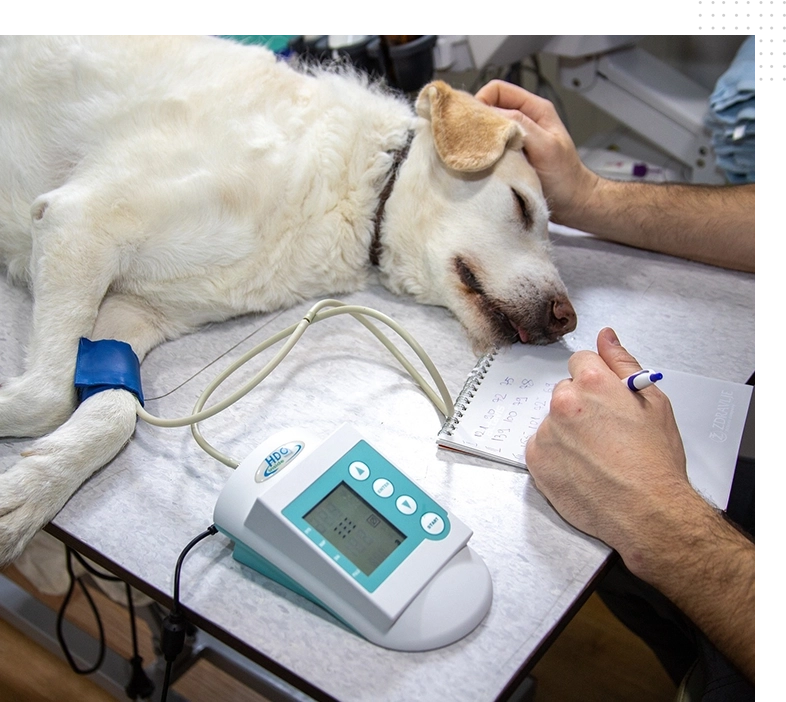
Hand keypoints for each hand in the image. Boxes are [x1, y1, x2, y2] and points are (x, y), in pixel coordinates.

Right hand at [475, 80, 599, 225]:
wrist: (572, 203)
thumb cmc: (566, 177)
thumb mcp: (546, 147)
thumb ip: (523, 126)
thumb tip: (493, 115)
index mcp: (535, 109)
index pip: (498, 90)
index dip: (481, 101)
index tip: (473, 122)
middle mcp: (524, 120)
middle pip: (490, 107)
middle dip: (477, 120)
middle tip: (470, 139)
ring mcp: (516, 137)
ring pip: (488, 128)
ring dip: (480, 139)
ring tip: (476, 152)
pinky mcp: (511, 155)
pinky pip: (491, 147)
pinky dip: (484, 153)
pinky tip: (482, 163)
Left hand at [525, 327, 693, 563]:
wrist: (648, 512)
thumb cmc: (655, 462)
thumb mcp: (653, 402)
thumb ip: (623, 363)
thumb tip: (606, 337)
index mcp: (592, 383)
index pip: (580, 362)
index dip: (596, 381)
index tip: (605, 399)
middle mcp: (564, 403)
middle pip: (565, 392)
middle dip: (581, 407)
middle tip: (606, 433)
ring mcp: (546, 432)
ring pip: (553, 421)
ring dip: (568, 432)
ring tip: (596, 456)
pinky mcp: (536, 459)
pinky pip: (541, 446)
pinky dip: (556, 455)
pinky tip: (581, 468)